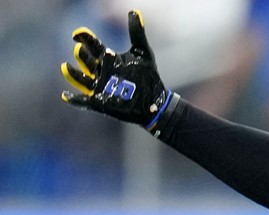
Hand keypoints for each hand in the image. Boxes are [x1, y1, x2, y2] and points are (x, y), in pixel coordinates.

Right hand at [60, 10, 173, 130]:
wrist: (156, 101)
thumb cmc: (148, 76)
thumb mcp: (143, 53)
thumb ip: (137, 33)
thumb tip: (133, 11)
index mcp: (108, 58)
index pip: (92, 46)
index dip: (84, 38)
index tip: (79, 33)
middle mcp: (100, 71)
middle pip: (86, 61)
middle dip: (82, 56)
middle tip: (80, 49)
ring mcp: (99, 87)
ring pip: (81, 80)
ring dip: (73, 74)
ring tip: (66, 67)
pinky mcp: (101, 103)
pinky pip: (83, 101)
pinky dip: (74, 99)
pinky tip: (66, 96)